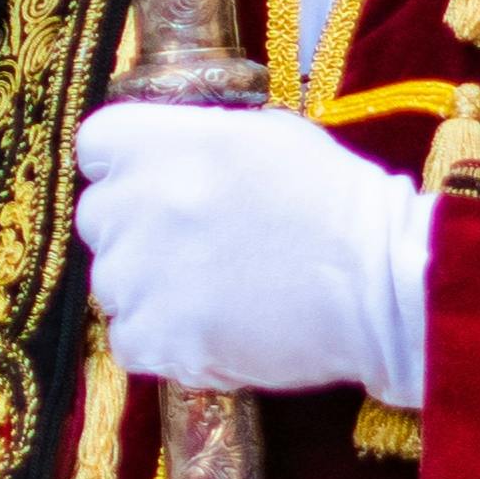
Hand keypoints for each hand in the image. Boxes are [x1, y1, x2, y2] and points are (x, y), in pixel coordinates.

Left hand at [73, 103, 429, 409]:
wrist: (383, 285)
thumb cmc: (338, 203)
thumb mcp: (268, 135)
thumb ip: (202, 139)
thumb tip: (176, 152)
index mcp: (159, 141)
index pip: (96, 146)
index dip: (125, 167)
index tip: (157, 185)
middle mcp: (135, 202)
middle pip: (97, 217)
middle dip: (137, 230)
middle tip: (194, 247)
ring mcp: (139, 274)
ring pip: (111, 284)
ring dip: (149, 289)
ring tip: (214, 294)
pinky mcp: (156, 337)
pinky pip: (129, 341)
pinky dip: (163, 344)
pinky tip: (211, 333)